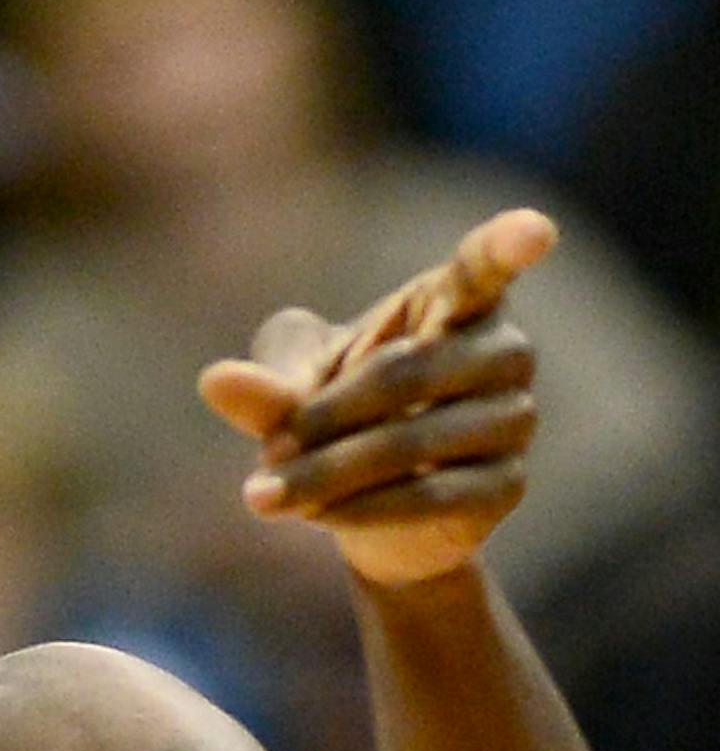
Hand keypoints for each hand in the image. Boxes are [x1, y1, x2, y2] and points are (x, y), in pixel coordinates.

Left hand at [198, 207, 555, 587]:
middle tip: (265, 450)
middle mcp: (504, 352)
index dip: (509, 246)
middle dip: (323, 418)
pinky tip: (316, 518)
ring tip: (266, 495)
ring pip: (411, 441)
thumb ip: (265, 384)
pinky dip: (362, 509)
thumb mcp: (293, 395)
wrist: (365, 514)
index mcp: (456, 302)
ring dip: (328, 472)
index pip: (486, 267)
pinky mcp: (506, 486)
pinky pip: (428, 497)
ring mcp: (514, 420)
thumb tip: (216, 381)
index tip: (534, 232)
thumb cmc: (336, 420)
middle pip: (407, 371)